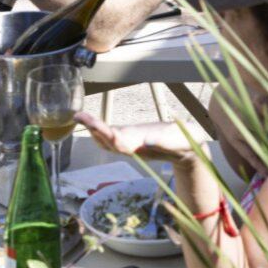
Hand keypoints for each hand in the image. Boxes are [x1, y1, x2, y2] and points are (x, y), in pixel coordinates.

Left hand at [76, 111, 206, 165]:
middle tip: (78, 115)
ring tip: (80, 116)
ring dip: (93, 129)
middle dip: (93, 129)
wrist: (189, 152)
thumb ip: (166, 142)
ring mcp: (132, 144)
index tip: (93, 124)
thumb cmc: (186, 145)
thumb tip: (148, 141)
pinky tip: (93, 122)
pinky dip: (101, 129)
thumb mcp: (180, 142)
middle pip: (108, 142)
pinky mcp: (133, 138)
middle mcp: (133, 148)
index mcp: (142, 148)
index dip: (104, 133)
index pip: (118, 142)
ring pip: (107, 140)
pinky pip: (113, 137)